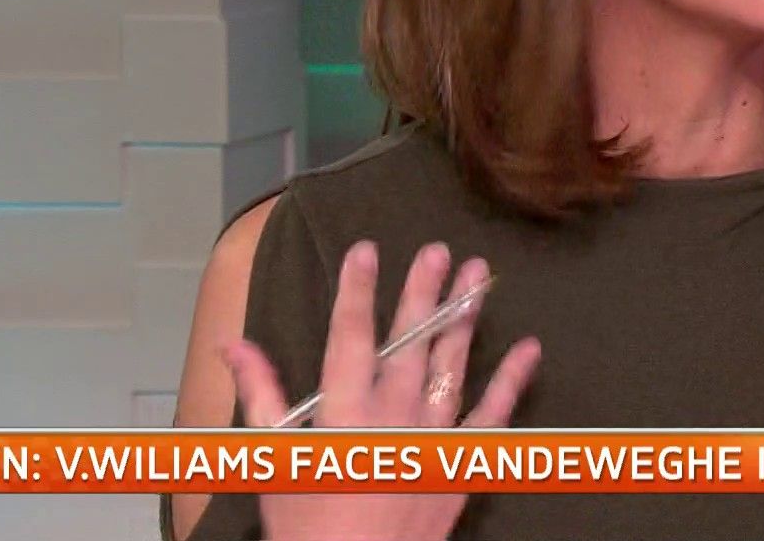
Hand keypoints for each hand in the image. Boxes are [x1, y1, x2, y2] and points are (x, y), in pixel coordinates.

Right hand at [222, 240, 541, 540]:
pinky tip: (529, 348)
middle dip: (422, 292)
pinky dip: (512, 381)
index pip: (350, 336)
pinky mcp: (462, 462)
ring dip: (465, 317)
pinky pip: (493, 415)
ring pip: (452, 364)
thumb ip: (261, 396)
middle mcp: (393, 415)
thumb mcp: (275, 460)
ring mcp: (433, 437)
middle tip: (437, 250)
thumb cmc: (308, 526)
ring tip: (478, 275)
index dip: (356, 290)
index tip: (365, 251)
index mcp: (344, 412)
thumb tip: (235, 345)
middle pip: (409, 341)